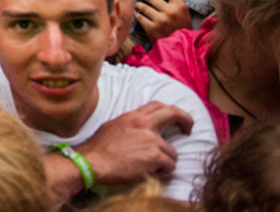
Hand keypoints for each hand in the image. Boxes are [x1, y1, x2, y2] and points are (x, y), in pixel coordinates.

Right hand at [78, 101, 192, 186]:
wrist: (92, 162)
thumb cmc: (98, 148)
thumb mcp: (113, 127)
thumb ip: (130, 125)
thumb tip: (140, 130)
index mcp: (133, 116)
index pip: (158, 105)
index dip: (172, 111)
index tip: (177, 119)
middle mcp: (144, 124)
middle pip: (173, 114)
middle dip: (186, 120)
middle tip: (188, 130)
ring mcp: (150, 140)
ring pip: (172, 151)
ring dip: (166, 160)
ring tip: (153, 167)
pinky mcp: (154, 156)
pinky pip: (170, 165)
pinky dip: (163, 171)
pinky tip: (152, 173)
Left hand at [135, 0, 192, 40]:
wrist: (182, 48)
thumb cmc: (181, 28)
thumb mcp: (183, 13)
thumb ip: (172, 2)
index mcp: (180, 6)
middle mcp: (170, 11)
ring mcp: (160, 20)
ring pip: (143, 5)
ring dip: (139, 4)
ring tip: (140, 5)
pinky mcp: (152, 28)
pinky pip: (139, 16)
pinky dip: (137, 14)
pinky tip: (138, 14)